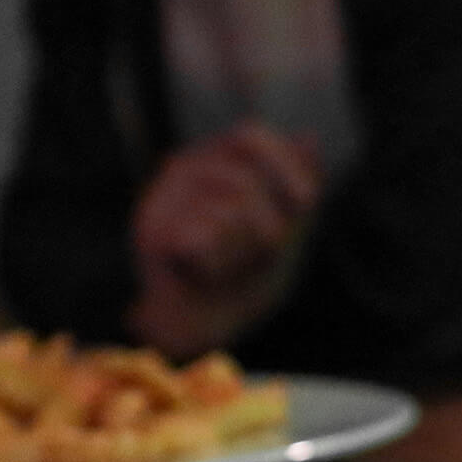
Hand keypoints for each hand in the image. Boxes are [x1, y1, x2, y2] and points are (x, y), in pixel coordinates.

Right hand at [127, 121, 321, 358]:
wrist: (199, 324)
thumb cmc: (242, 277)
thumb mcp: (284, 232)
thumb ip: (298, 188)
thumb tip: (310, 136)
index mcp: (215, 160)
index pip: (250, 136)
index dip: (285, 164)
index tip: (307, 203)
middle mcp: (184, 170)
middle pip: (244, 175)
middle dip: (270, 217)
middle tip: (272, 245)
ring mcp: (163, 197)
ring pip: (231, 208)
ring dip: (247, 248)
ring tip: (231, 266)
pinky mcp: (152, 231)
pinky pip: (206, 237)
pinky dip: (221, 263)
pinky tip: (209, 275)